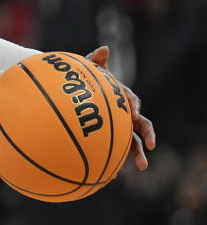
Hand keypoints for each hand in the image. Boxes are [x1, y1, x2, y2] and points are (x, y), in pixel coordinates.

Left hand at [85, 45, 155, 170]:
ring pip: (131, 143)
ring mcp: (117, 128)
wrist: (72, 93)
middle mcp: (123, 115)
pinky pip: (112, 152)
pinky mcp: (107, 140)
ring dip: (137, 154)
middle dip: (147, 136)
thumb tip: (104, 48)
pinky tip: (110, 176)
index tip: (134, 113)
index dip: (135, 107)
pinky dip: (112, 163)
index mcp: (121, 98)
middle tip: (150, 146)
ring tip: (142, 168)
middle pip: (140, 126)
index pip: (133, 101)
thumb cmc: (82, 80)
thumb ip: (95, 61)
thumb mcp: (87, 69)